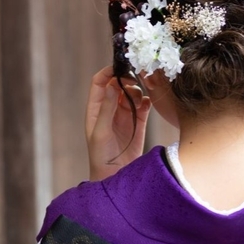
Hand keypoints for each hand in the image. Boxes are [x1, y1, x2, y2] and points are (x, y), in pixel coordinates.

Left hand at [86, 66, 150, 180]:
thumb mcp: (101, 132)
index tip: (119, 67)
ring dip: (137, 90)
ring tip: (141, 97)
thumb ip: (107, 109)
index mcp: (96, 109)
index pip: (99, 82)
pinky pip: (144, 105)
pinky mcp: (139, 122)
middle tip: (136, 80)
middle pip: (118, 84)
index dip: (108, 72)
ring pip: (132, 93)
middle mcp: (110, 109)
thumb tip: (112, 86)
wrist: (115, 175)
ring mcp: (125, 115)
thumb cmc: (101, 156)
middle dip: (126, 79)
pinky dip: (147, 101)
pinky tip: (148, 104)